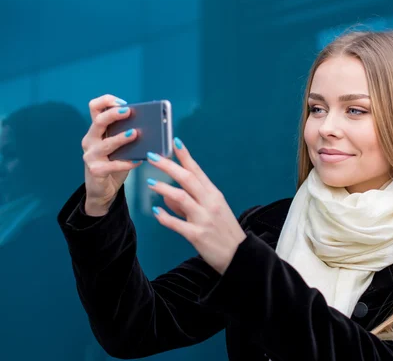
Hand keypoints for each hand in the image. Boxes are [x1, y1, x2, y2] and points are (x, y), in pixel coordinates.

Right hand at [82, 94, 141, 215]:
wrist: (103, 189)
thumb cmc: (114, 162)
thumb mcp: (119, 146)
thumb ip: (128, 134)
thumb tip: (151, 125)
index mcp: (96, 130)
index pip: (95, 107)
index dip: (107, 101)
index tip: (123, 103)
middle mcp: (90, 140)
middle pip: (98, 121)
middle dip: (114, 114)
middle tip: (129, 111)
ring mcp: (90, 155)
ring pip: (106, 144)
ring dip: (121, 138)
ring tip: (135, 134)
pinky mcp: (96, 170)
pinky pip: (113, 165)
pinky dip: (127, 162)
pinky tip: (138, 161)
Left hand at [145, 138, 246, 274]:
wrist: (238, 255)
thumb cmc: (224, 231)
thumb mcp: (212, 212)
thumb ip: (189, 203)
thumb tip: (167, 196)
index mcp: (214, 195)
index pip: (198, 171)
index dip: (186, 156)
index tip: (175, 142)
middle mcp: (210, 203)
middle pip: (188, 179)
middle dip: (169, 166)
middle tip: (153, 156)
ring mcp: (204, 219)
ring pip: (181, 198)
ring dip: (163, 188)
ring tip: (149, 182)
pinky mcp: (197, 235)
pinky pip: (177, 224)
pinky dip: (165, 217)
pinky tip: (156, 212)